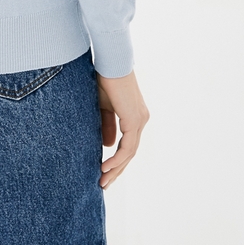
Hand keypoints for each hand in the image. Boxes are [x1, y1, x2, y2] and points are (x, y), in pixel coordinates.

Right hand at [96, 69, 149, 188]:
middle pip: (130, 152)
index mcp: (134, 116)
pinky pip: (127, 146)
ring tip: (103, 180)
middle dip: (116, 170)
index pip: (127, 144)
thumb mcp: (102, 105)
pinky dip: (117, 158)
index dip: (115, 159)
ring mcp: (139, 120)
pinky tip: (106, 166)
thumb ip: (106, 124)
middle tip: (104, 184)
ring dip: (116, 168)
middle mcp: (141, 119)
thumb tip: (107, 145)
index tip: (102, 171)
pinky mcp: (134, 119)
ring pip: (130, 152)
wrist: (110, 61)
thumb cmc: (105, 78)